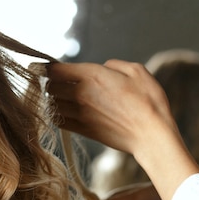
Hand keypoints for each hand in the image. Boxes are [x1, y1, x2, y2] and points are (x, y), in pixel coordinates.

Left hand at [46, 60, 198, 199]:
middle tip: (58, 83)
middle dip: (51, 84)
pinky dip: (59, 116)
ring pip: (53, 106)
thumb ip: (114, 65)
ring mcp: (81, 114)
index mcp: (92, 75)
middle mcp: (81, 94)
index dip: (48, 67)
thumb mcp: (136, 70)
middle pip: (50, 88)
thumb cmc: (148, 101)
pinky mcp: (84, 130)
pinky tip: (67, 113)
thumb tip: (103, 67)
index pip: (56, 70)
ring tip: (62, 98)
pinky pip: (61, 122)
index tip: (46, 67)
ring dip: (54, 101)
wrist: (151, 134)